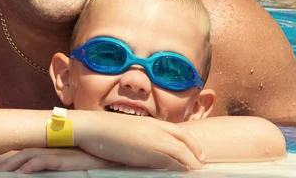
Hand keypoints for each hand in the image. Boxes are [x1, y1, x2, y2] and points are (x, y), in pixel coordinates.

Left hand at [0, 148, 117, 172]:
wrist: (112, 148)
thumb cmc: (94, 158)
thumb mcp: (71, 164)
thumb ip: (56, 164)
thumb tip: (36, 171)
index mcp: (50, 149)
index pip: (22, 152)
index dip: (4, 159)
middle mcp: (51, 148)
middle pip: (19, 152)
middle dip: (0, 162)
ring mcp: (57, 152)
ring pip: (27, 156)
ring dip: (9, 165)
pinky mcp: (66, 158)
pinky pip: (44, 161)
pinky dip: (30, 166)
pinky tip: (20, 173)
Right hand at [75, 111, 204, 170]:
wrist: (93, 128)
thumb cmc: (106, 131)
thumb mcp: (131, 131)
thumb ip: (145, 138)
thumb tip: (153, 150)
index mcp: (152, 122)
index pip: (181, 131)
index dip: (192, 143)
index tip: (198, 153)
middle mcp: (156, 128)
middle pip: (185, 141)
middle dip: (196, 153)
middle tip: (201, 164)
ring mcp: (153, 139)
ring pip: (180, 152)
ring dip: (190, 163)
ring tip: (195, 171)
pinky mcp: (147, 151)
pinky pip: (169, 161)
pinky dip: (178, 167)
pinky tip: (181, 172)